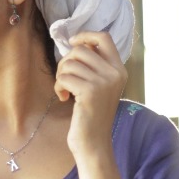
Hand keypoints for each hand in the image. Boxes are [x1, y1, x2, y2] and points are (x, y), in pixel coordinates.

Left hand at [53, 31, 127, 161]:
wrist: (94, 143)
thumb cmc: (92, 115)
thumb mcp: (100, 86)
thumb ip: (94, 66)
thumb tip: (77, 44)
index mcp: (119, 70)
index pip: (104, 38)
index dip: (85, 35)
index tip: (72, 43)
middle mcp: (115, 74)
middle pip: (81, 49)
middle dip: (66, 61)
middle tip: (65, 78)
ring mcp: (104, 82)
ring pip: (70, 63)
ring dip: (61, 76)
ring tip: (65, 90)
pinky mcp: (90, 92)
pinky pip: (64, 77)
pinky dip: (59, 86)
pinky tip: (64, 98)